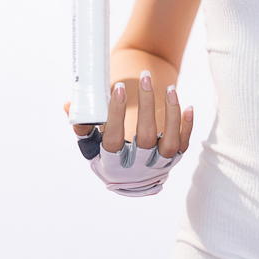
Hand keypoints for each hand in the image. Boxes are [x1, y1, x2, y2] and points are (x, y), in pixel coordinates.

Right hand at [67, 71, 193, 196]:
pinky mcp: (174, 160)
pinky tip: (188, 106)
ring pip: (168, 142)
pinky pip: (184, 144)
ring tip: (170, 89)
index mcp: (112, 164)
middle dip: (146, 105)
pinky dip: (187, 126)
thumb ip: (82, 126)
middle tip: (145, 77)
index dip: (116, 114)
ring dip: (170, 113)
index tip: (120, 88)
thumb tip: (69, 104)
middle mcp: (137, 168)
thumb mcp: (90, 147)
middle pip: (145, 137)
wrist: (130, 180)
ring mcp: (158, 165)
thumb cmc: (107, 156)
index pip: (113, 139)